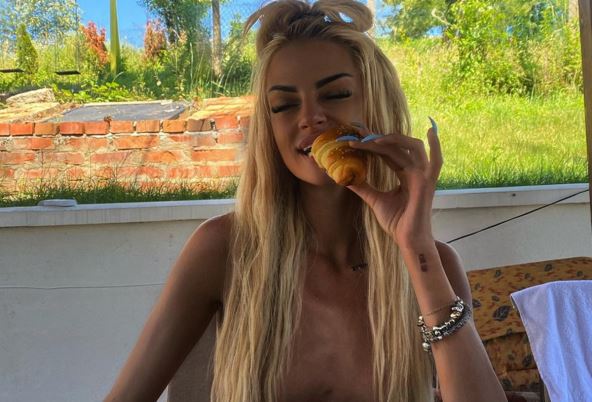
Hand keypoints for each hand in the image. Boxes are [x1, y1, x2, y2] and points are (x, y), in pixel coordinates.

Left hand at [347, 118, 441, 249]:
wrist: (408, 240)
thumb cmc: (397, 222)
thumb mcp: (375, 201)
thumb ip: (363, 187)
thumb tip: (345, 179)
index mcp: (404, 173)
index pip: (387, 152)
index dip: (372, 143)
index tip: (354, 137)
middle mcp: (414, 170)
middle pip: (395, 147)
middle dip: (376, 138)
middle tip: (357, 133)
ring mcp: (422, 174)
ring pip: (410, 147)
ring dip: (392, 139)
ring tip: (372, 139)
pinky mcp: (428, 182)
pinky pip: (435, 161)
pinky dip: (436, 146)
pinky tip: (430, 132)